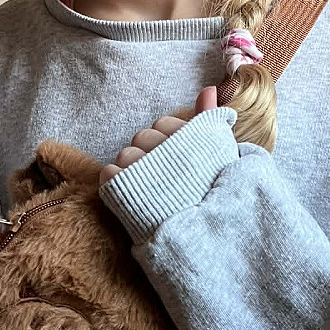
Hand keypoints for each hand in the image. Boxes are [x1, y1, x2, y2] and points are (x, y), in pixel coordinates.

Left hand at [98, 85, 217, 186]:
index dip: (167, 141)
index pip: (163, 124)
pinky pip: (109, 175)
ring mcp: (145, 172)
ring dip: (130, 169)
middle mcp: (167, 151)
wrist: (205, 240)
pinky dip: (115, 183)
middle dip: (148, 154)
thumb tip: (209, 89)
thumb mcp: (219, 153)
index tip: (176, 160)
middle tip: (161, 177)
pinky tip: (130, 195)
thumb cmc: (215, 193)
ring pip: (124, 155)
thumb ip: (210, 118)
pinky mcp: (125, 192)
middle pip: (142, 137)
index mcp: (190, 139)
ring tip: (146, 188)